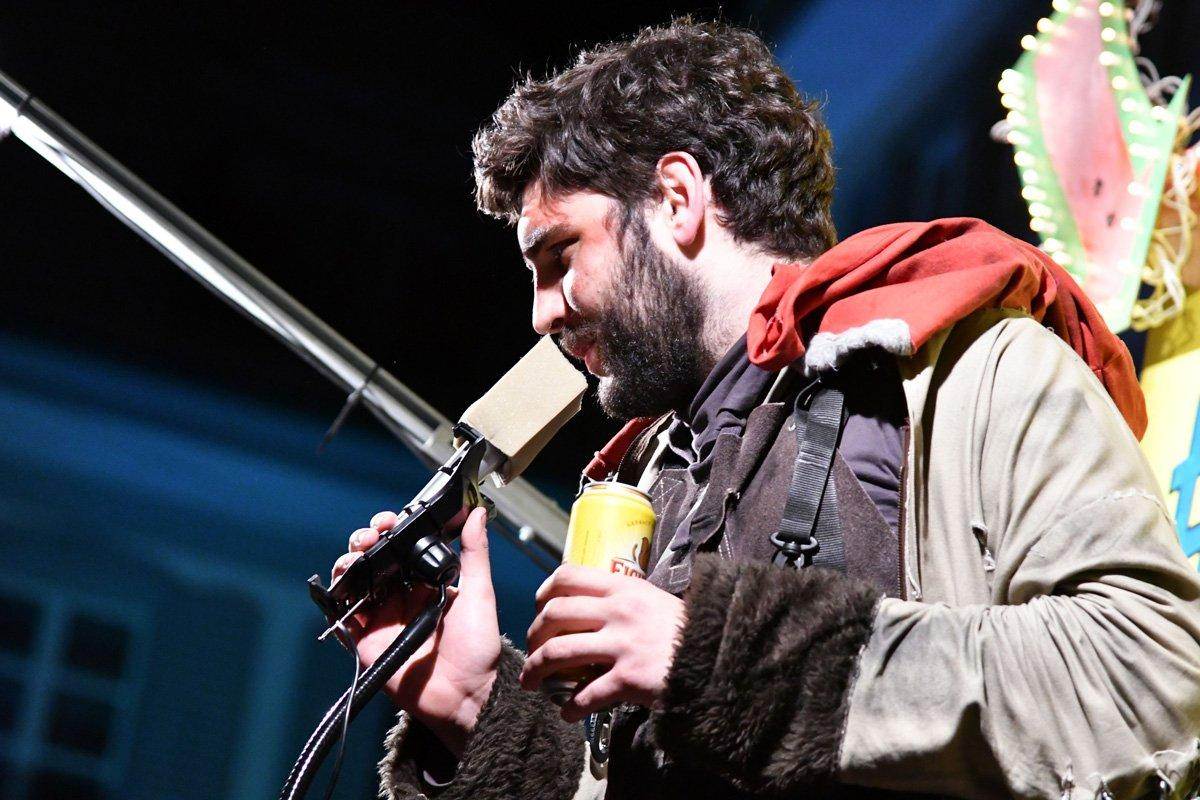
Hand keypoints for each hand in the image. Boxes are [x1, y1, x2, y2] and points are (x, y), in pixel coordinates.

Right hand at [332, 507, 500, 755]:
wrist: (466, 695)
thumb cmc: (478, 647)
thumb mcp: (479, 593)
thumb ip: (474, 553)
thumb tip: (477, 513)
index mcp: (425, 582)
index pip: (401, 547)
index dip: (391, 530)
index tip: (390, 520)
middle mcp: (400, 596)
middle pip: (373, 560)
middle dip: (365, 541)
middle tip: (370, 536)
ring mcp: (382, 618)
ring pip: (354, 582)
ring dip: (349, 564)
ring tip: (355, 558)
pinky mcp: (367, 641)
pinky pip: (343, 617)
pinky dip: (336, 601)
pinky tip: (342, 587)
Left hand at [519, 565, 685, 722]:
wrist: (720, 656)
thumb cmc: (686, 630)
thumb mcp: (653, 600)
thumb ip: (622, 600)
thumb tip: (589, 608)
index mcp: (623, 588)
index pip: (567, 576)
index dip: (544, 593)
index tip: (538, 609)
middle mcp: (619, 611)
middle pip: (554, 614)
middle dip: (533, 636)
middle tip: (532, 652)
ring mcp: (623, 645)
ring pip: (559, 652)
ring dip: (537, 670)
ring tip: (532, 684)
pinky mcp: (629, 678)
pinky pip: (586, 694)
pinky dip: (569, 707)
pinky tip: (567, 713)